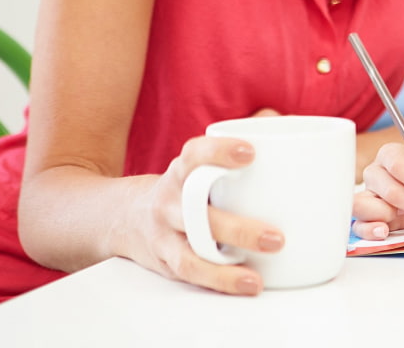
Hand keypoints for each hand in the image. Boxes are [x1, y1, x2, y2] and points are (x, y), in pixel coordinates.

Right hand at [124, 134, 284, 295]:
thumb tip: (278, 119)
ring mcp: (164, 235)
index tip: (250, 153)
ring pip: (190, 253)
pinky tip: (249, 284)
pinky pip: (191, 274)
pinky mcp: (167, 262)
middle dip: (236, 229)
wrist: (125, 218)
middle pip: (196, 215)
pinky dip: (220, 281)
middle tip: (277, 238)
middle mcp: (169, 202)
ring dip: (226, 268)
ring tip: (259, 277)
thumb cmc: (185, 186)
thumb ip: (236, 144)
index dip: (219, 152)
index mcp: (181, 172)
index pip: (193, 156)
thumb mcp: (199, 163)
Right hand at [351, 141, 403, 239]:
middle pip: (387, 187)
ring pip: (363, 204)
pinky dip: (368, 230)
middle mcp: (375, 172)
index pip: (397, 164)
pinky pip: (358, 224)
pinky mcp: (367, 217)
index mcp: (392, 154)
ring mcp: (368, 195)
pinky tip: (384, 232)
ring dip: (385, 214)